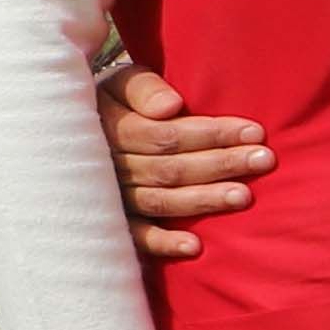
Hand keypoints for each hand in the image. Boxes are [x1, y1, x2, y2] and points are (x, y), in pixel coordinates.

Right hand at [102, 63, 269, 263]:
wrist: (66, 131)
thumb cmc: (113, 101)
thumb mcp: (121, 82)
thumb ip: (143, 89)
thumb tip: (171, 106)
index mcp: (110, 127)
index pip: (165, 135)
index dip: (211, 133)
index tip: (255, 131)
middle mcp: (106, 165)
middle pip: (169, 168)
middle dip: (220, 164)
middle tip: (264, 160)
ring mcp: (106, 196)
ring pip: (159, 200)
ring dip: (203, 200)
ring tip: (244, 196)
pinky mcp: (108, 221)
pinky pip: (133, 235)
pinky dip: (162, 242)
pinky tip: (195, 247)